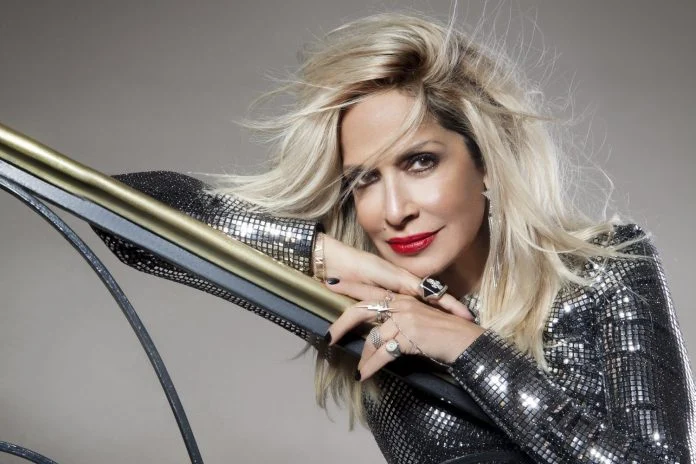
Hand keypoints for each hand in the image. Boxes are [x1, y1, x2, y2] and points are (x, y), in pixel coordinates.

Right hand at [318, 233, 472, 319]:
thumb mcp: (368, 296)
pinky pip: (418, 289)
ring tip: (464, 316)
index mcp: (399, 285)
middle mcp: (403, 281)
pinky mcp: (395, 278)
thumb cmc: (349, 277)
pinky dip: (432, 298)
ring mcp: (400, 278)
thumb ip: (382, 308)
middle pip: (434, 295)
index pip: (426, 295)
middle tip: (470, 318)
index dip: (443, 305)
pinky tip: (443, 304)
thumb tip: (391, 326)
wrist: (337, 264)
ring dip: (448, 305)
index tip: (460, 316)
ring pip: (431, 292)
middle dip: (452, 307)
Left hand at [327, 294, 484, 380]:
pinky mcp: (410, 335)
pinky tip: (365, 375)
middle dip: (341, 324)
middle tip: (328, 337)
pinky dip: (371, 366)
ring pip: (372, 338)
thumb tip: (379, 331)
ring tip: (359, 370)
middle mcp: (401, 303)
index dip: (349, 288)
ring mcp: (405, 318)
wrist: (466, 340)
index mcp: (402, 296)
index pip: (370, 290)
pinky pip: (383, 354)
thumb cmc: (445, 332)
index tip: (329, 285)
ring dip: (363, 358)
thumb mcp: (420, 318)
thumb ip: (400, 318)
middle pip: (361, 310)